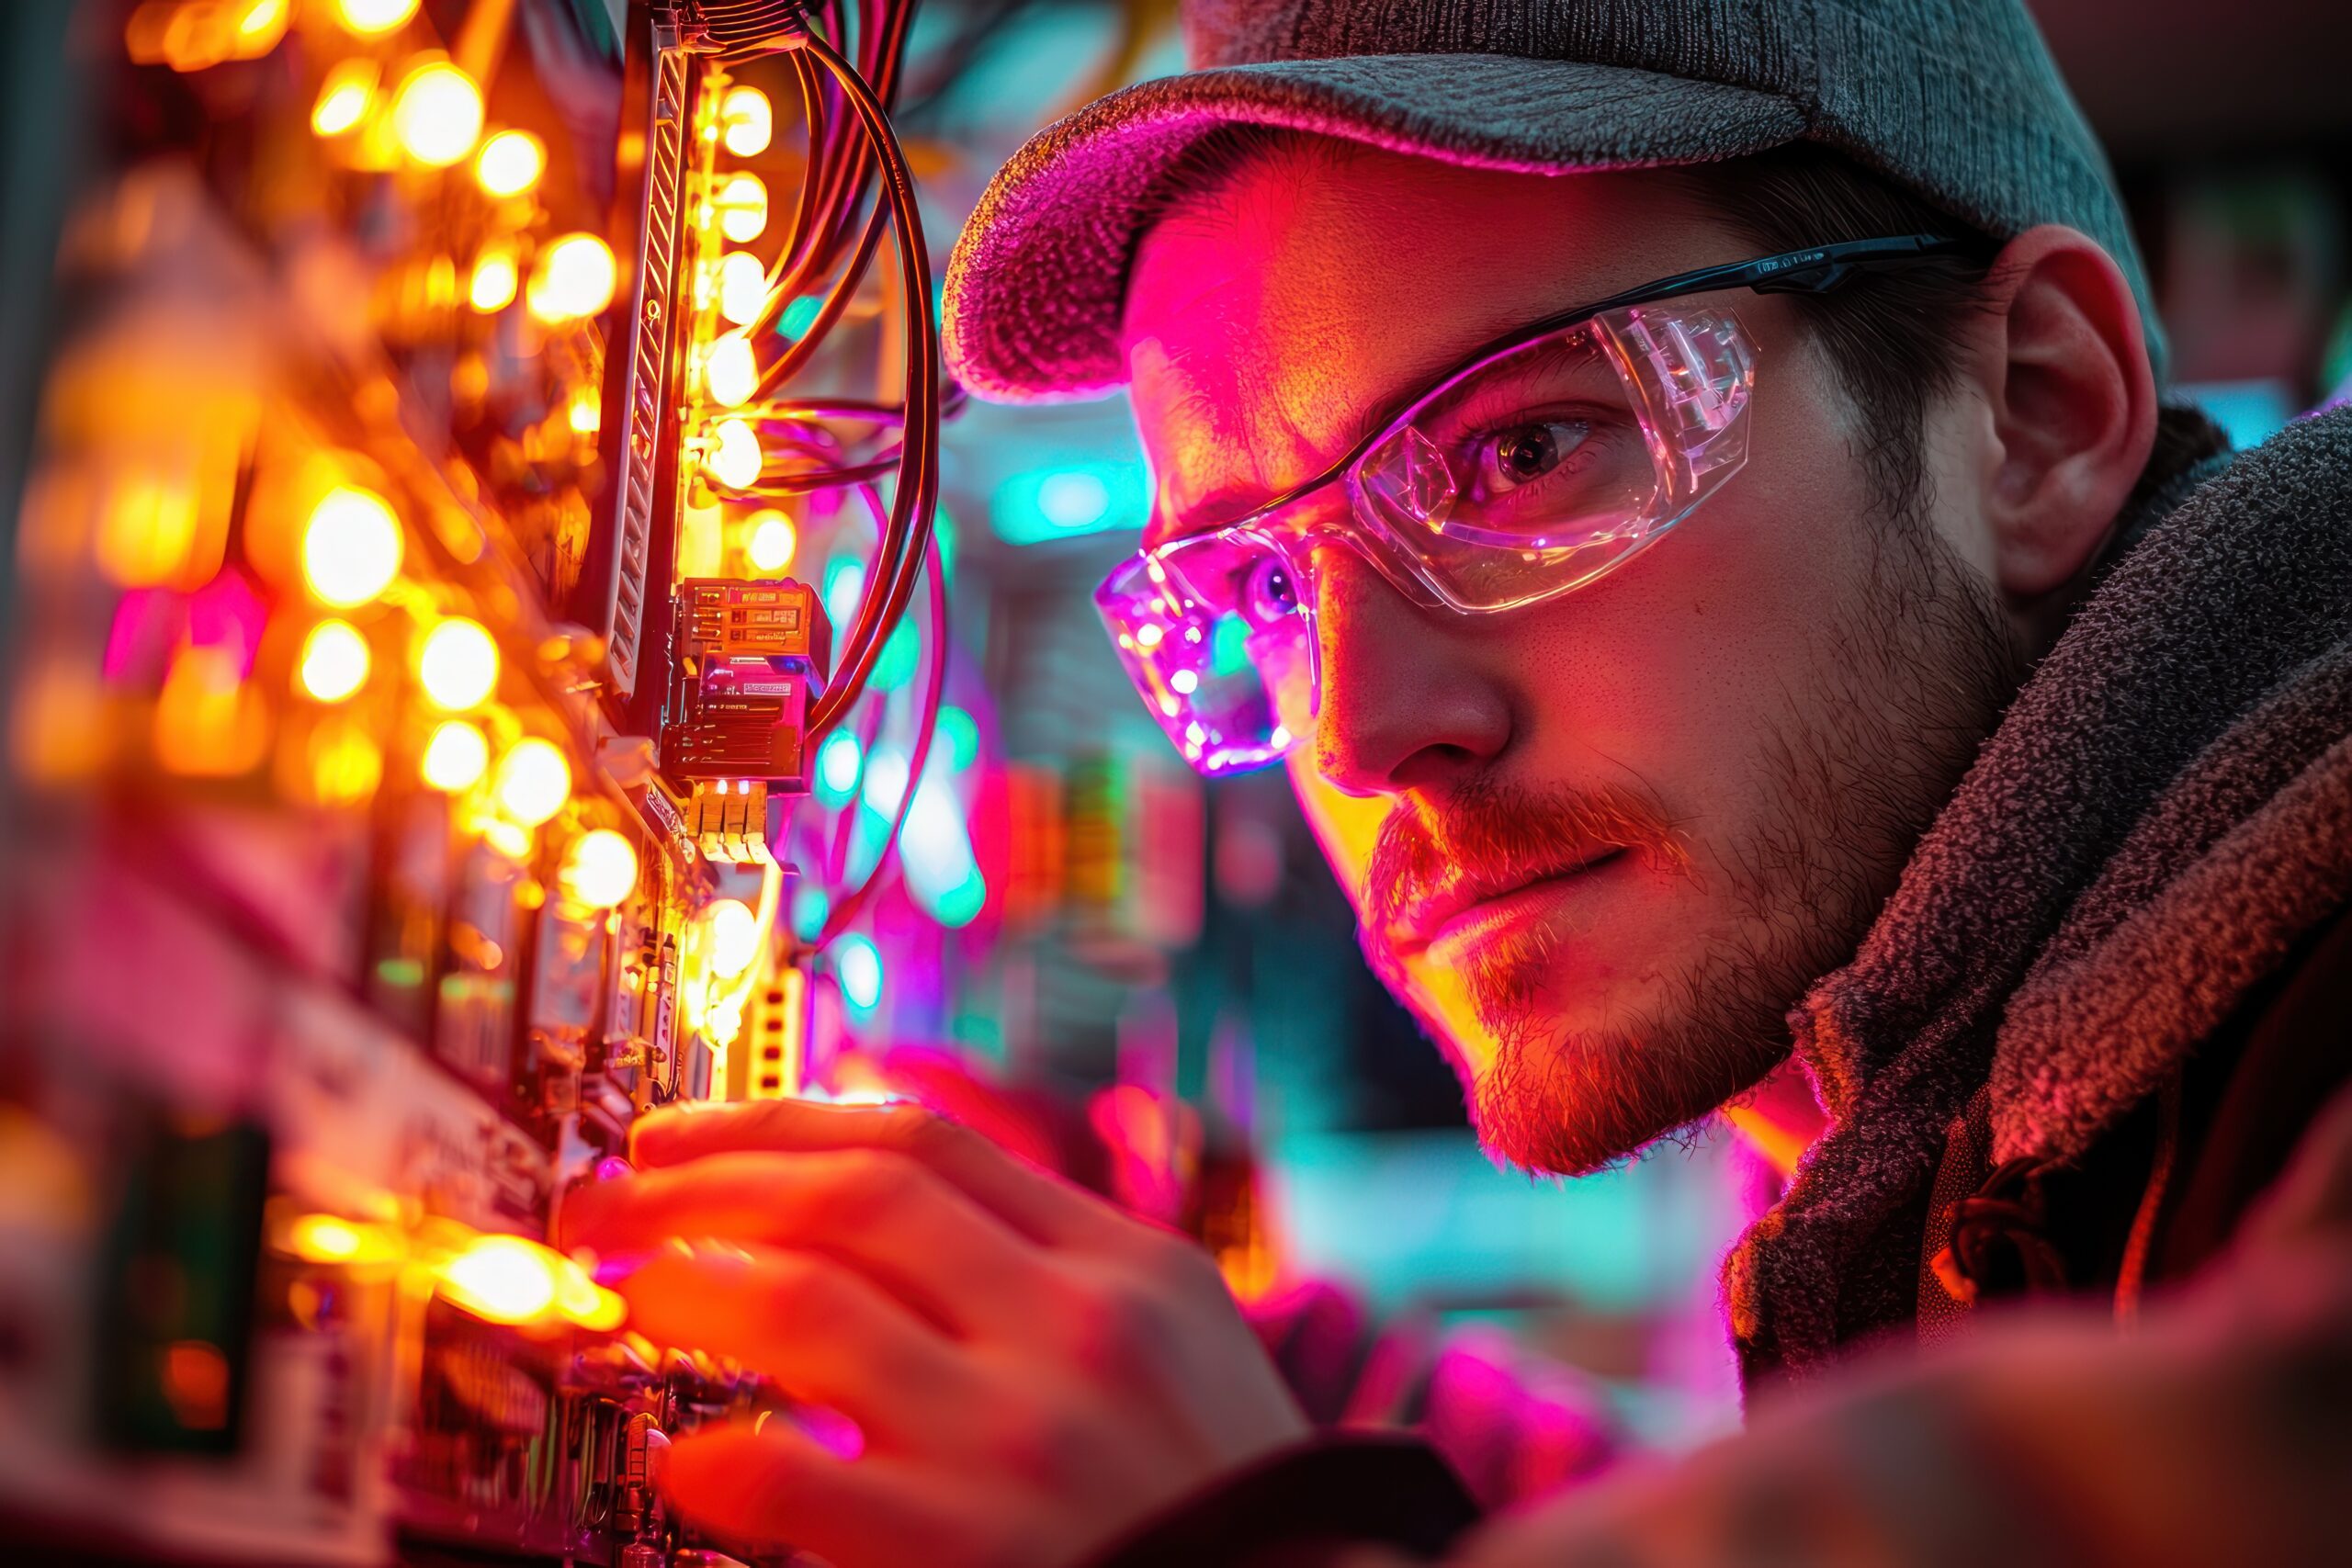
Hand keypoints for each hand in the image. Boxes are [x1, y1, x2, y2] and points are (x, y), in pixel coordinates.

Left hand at [559, 1098, 1310, 1567]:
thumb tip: (872, 1202)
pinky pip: (790, 1475)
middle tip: (609, 1201)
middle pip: (851, 1199)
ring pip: (801, 1306)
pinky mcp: (962, 1551)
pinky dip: (712, 1456)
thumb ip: (1048, 1264)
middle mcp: (1075, 1331)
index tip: (688, 1136)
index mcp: (1128, 1265)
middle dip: (703, 1183)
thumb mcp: (1177, 1342)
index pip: (922, 1144)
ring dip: (680, 1287)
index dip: (778, 1124)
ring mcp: (1020, 1440)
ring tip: (620, 1295)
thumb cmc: (1223, 1503)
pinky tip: (682, 1458)